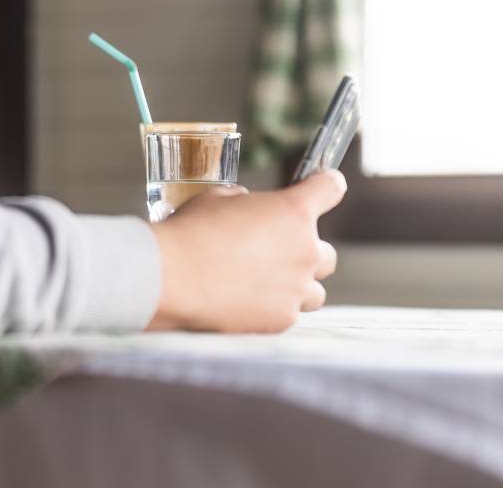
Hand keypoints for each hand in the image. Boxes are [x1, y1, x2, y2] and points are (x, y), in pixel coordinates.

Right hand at [146, 170, 345, 333]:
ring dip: (295, 286)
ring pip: (314, 291)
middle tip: (275, 253)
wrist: (171, 278)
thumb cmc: (189, 233)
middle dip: (305, 252)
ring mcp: (296, 288)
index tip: (324, 186)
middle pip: (328, 253)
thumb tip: (246, 207)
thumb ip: (242, 201)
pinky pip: (288, 313)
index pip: (330, 188)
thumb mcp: (215, 199)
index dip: (327, 184)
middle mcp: (305, 250)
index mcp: (293, 211)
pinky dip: (271, 308)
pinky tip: (243, 303)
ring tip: (262, 285)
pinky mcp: (282, 318)